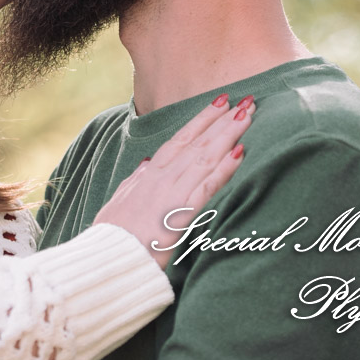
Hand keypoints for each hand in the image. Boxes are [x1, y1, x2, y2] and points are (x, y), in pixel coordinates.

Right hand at [92, 94, 252, 268]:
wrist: (111, 258)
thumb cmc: (114, 235)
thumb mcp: (120, 201)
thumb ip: (135, 181)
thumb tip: (147, 163)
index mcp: (149, 174)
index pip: (181, 139)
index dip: (202, 119)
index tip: (220, 102)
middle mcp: (163, 177)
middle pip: (198, 141)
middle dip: (222, 120)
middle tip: (246, 101)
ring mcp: (173, 192)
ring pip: (206, 156)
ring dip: (229, 134)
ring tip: (249, 116)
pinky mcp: (182, 213)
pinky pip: (208, 185)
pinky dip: (224, 168)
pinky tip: (240, 153)